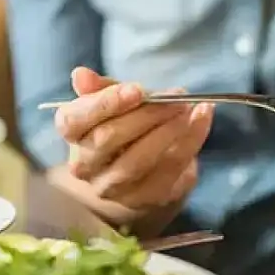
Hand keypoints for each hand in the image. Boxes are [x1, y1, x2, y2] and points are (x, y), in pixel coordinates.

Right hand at [53, 67, 213, 210]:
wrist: (138, 171)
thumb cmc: (123, 125)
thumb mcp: (112, 101)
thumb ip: (100, 87)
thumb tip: (81, 75)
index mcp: (73, 134)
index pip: (75, 120)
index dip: (104, 104)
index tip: (136, 90)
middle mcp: (84, 165)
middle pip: (109, 138)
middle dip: (147, 114)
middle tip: (176, 96)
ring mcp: (112, 187)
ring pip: (138, 160)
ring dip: (169, 130)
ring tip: (189, 108)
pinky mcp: (144, 199)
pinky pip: (168, 170)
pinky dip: (190, 142)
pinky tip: (201, 119)